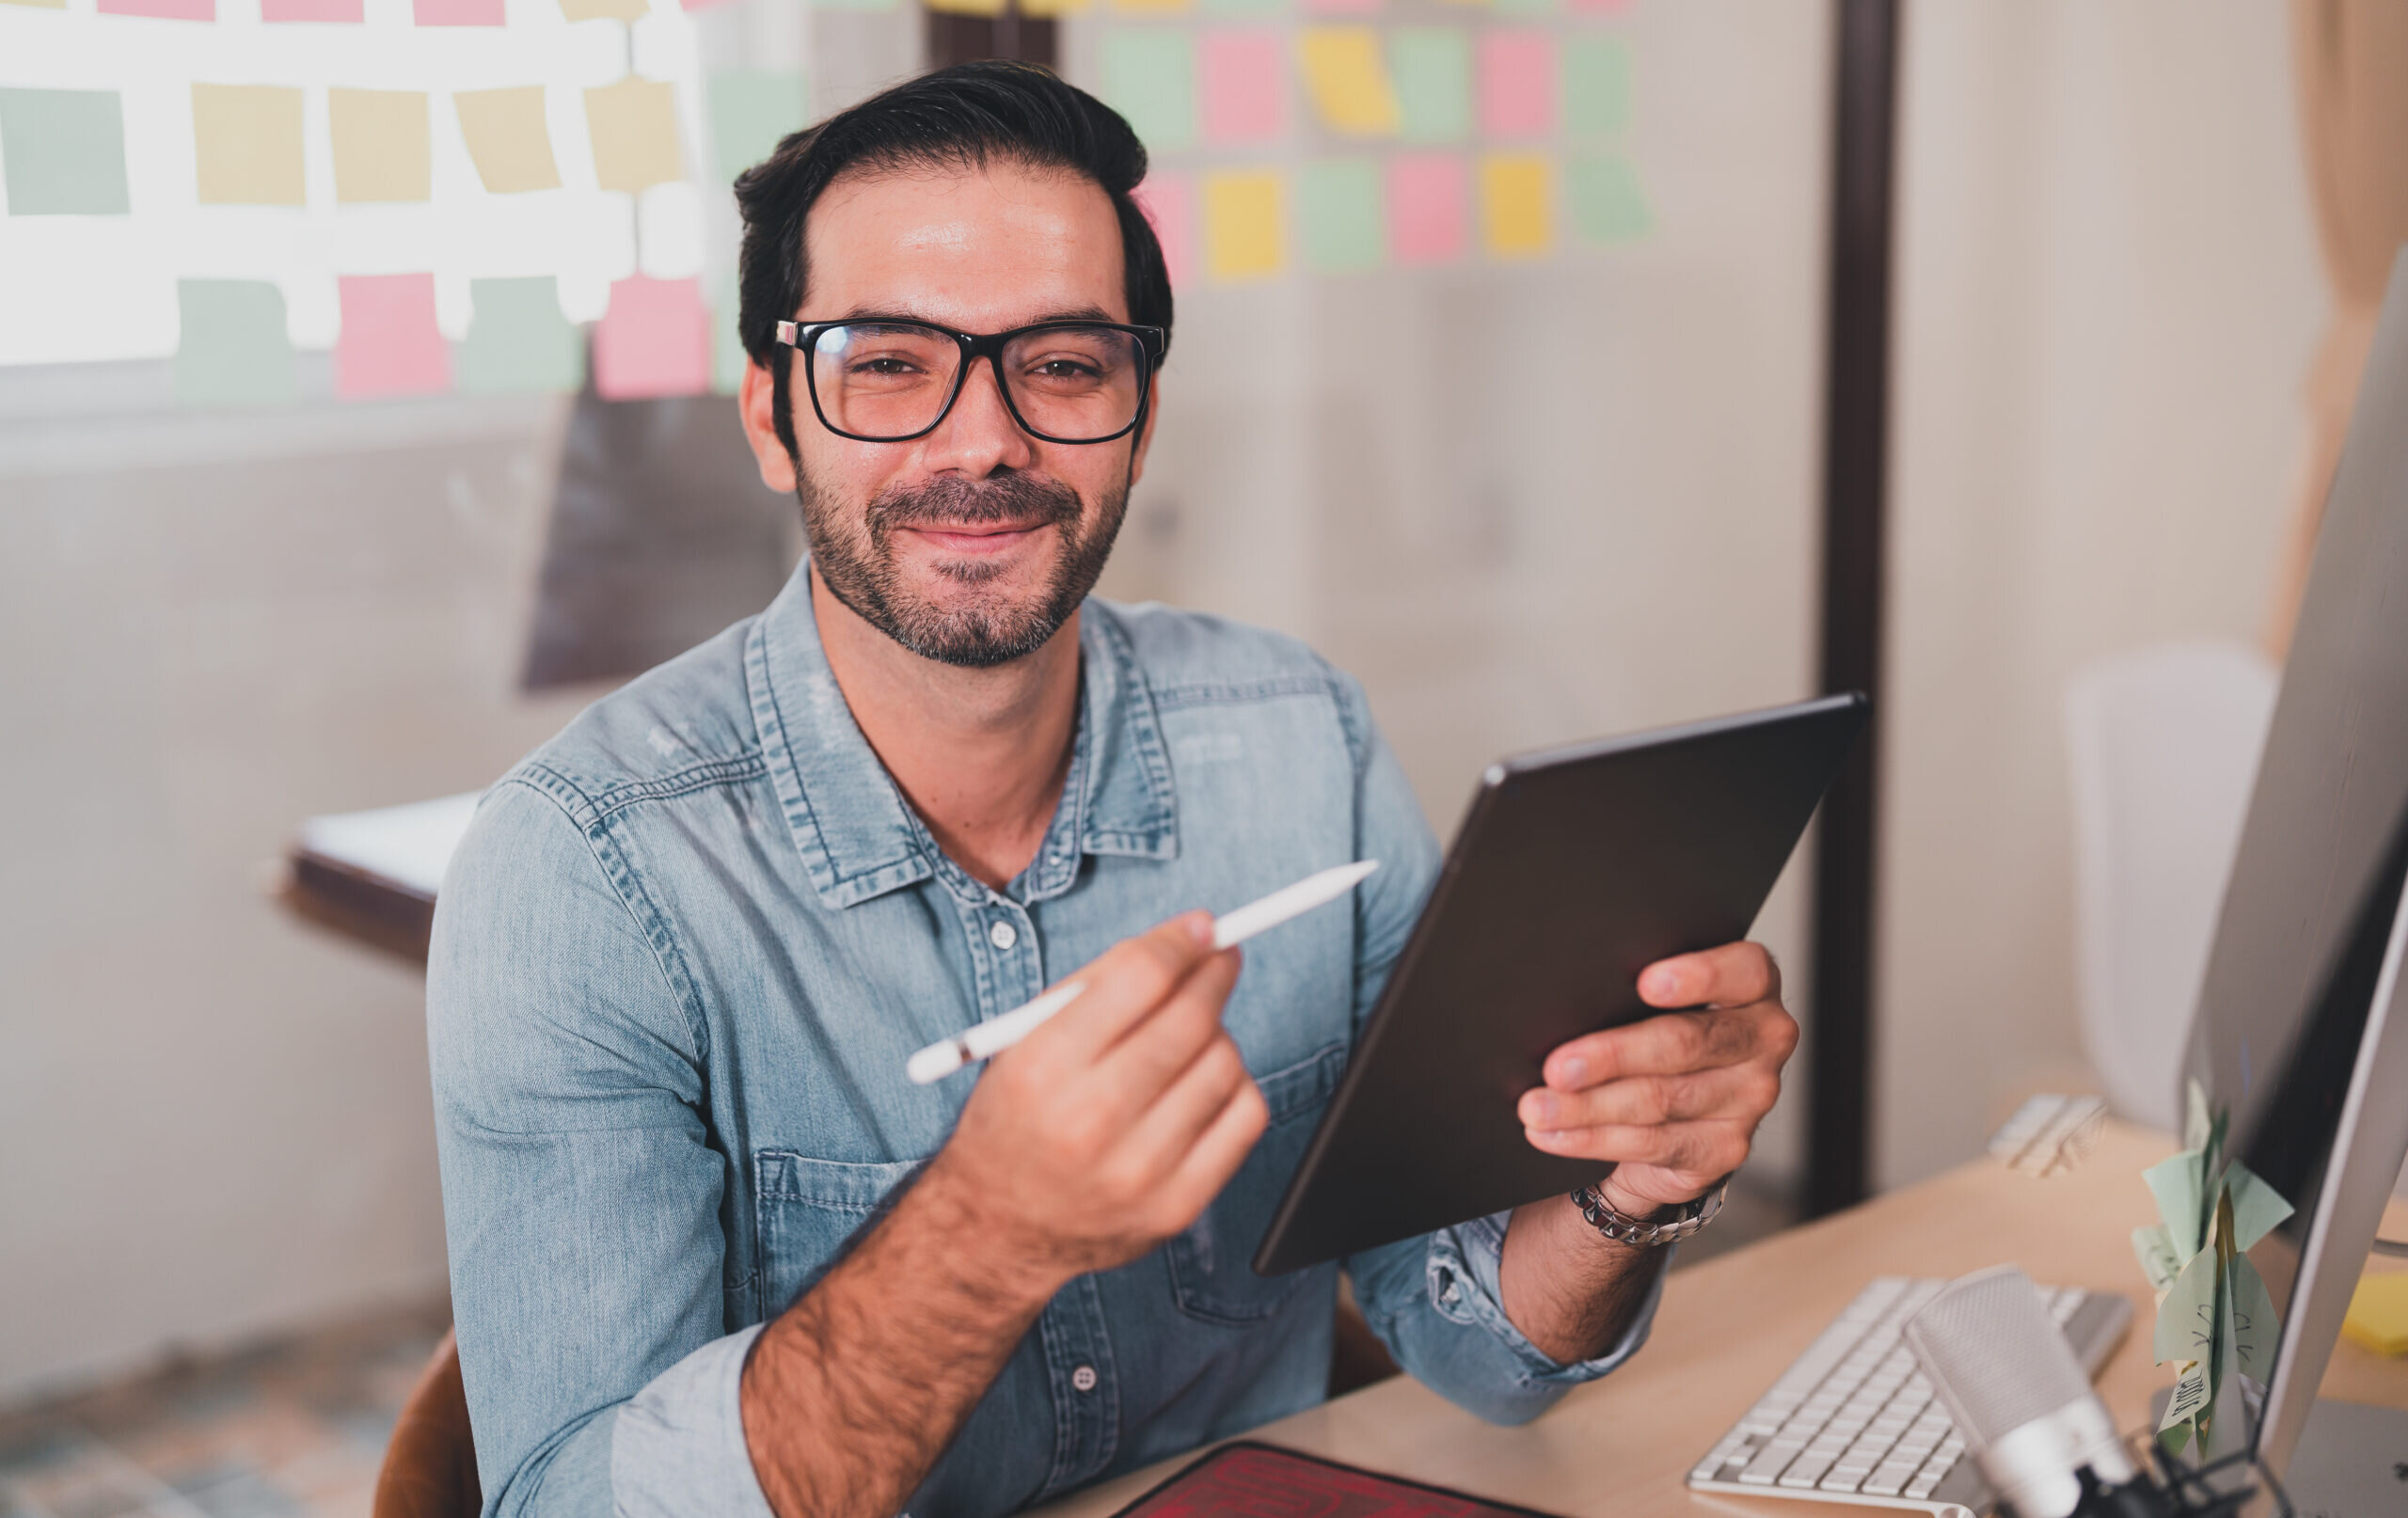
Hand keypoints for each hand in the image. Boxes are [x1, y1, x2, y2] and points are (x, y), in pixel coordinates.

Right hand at [922, 913, 1269, 1293]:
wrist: (998, 1228)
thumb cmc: (1018, 1118)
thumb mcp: (1026, 1040)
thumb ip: (1100, 985)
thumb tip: (1189, 937)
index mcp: (1043, 1068)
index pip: (1141, 978)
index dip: (1182, 942)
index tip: (1203, 928)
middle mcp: (1090, 1121)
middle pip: (1191, 1019)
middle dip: (1214, 974)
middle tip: (1220, 959)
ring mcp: (1139, 1171)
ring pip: (1225, 1063)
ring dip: (1217, 1035)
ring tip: (1187, 1042)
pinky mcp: (1177, 1206)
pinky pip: (1246, 1118)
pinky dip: (1234, 1087)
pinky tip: (1203, 1085)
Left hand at [1515, 942, 1797, 1214]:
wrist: (1683, 1113)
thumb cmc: (1660, 1033)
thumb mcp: (1656, 1003)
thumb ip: (1634, 991)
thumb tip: (1561, 996)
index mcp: (1753, 987)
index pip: (1744, 971)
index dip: (1699, 975)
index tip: (1644, 982)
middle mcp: (1764, 1040)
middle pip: (1686, 1043)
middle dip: (1612, 1056)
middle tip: (1557, 1067)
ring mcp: (1751, 1099)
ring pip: (1660, 1100)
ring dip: (1587, 1107)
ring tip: (1537, 1106)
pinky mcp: (1725, 1147)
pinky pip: (1651, 1143)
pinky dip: (1591, 1138)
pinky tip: (1553, 1133)